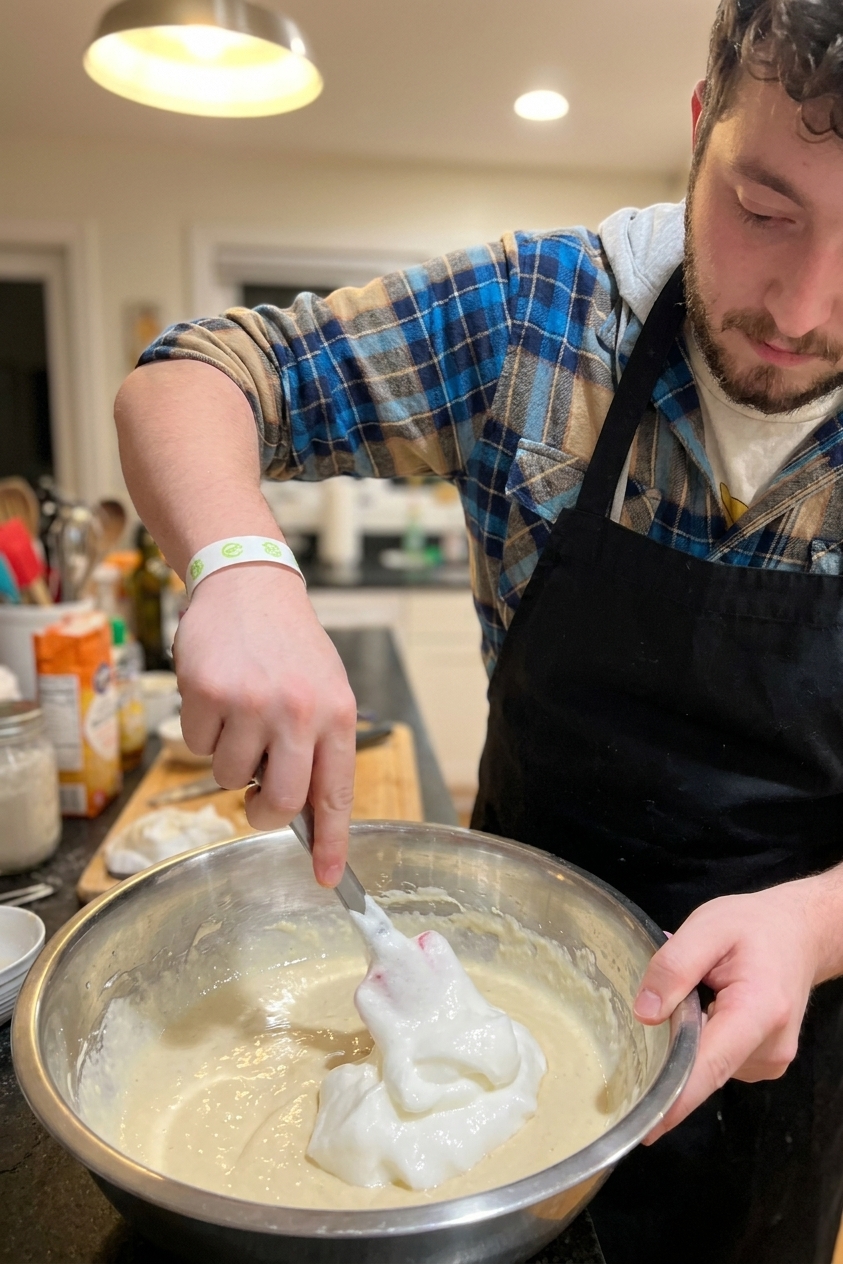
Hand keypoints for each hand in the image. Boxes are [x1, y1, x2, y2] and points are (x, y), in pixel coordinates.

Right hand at [174, 563, 357, 885]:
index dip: (331, 843)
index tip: (328, 878)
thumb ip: (321, 747)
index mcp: (336, 715)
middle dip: (263, 813)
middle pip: (280, 802)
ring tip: (241, 713)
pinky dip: (204, 731)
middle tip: (257, 801)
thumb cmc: (290, 645)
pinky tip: (217, 694)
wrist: (249, 585)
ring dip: (231, 758)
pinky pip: (199, 746)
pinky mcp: (207, 694)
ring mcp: (251, 703)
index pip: (336, 794)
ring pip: (230, 778)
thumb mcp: (326, 690)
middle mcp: (297, 712)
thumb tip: (309, 813)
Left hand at [633, 880, 823, 1142]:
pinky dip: (702, 1041)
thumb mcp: (707, 927)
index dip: (674, 1100)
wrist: (799, 933)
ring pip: (706, 1066)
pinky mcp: (761, 1064)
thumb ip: (674, 967)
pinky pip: (717, 1061)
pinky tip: (709, 1008)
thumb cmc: (754, 927)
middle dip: (669, 1052)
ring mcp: (768, 1062)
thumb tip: (644, 1014)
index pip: (708, 1068)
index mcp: (757, 1011)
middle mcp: (769, 1048)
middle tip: (656, 1009)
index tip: (644, 1129)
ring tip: (698, 994)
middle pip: (702, 1071)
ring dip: (688, 1040)